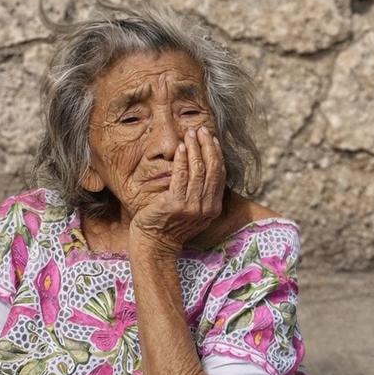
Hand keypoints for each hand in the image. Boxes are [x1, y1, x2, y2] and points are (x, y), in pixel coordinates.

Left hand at [130, 126, 225, 256]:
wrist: (154, 244)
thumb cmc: (170, 225)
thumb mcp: (193, 211)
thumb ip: (201, 194)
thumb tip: (204, 167)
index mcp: (213, 208)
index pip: (220, 174)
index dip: (217, 154)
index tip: (211, 138)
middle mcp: (206, 208)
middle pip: (212, 169)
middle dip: (207, 146)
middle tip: (201, 130)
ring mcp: (191, 207)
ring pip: (198, 170)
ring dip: (195, 148)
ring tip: (190, 134)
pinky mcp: (175, 205)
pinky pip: (181, 176)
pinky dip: (182, 160)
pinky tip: (181, 148)